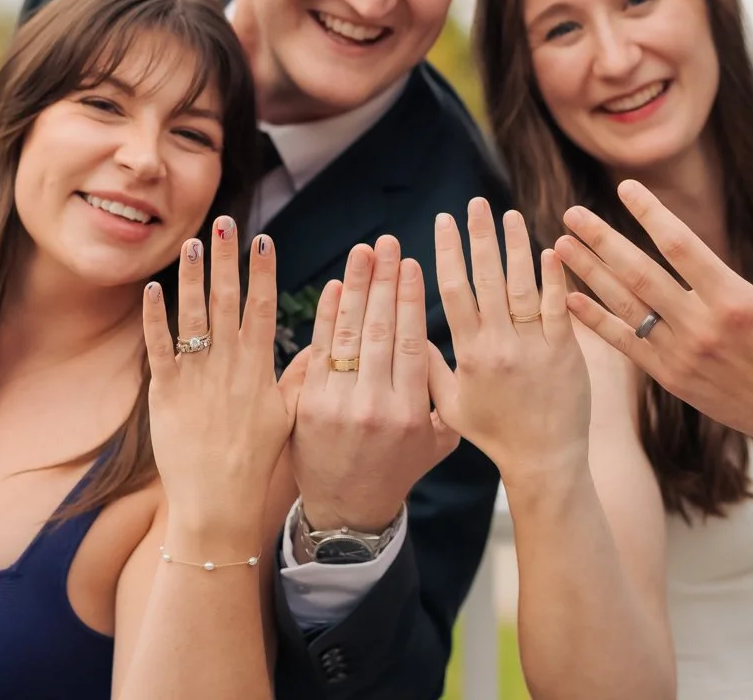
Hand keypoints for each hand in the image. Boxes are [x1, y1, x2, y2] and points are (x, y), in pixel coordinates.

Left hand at [143, 217, 292, 547]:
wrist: (219, 502)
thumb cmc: (259, 461)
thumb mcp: (290, 416)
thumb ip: (300, 377)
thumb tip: (321, 349)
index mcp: (260, 367)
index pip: (263, 306)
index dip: (263, 271)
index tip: (264, 238)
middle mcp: (229, 365)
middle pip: (227, 300)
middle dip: (226, 259)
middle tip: (225, 222)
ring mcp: (196, 377)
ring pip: (193, 316)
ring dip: (192, 276)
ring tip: (192, 242)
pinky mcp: (165, 394)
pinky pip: (158, 348)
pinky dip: (154, 318)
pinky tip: (153, 289)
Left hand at [286, 235, 459, 532]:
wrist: (348, 511)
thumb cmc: (399, 468)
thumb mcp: (438, 439)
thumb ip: (444, 392)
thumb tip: (439, 336)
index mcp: (412, 412)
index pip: (412, 342)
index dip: (411, 299)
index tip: (411, 262)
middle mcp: (376, 406)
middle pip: (380, 329)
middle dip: (384, 280)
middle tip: (387, 242)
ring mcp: (339, 406)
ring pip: (349, 335)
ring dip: (356, 287)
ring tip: (362, 251)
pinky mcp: (308, 407)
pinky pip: (319, 352)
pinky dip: (326, 317)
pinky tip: (335, 287)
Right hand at [427, 199, 590, 489]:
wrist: (544, 460)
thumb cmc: (495, 434)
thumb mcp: (451, 405)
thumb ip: (430, 366)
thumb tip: (404, 331)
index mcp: (469, 354)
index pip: (455, 291)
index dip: (449, 252)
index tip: (444, 221)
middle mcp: (500, 345)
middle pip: (488, 279)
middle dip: (480, 237)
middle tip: (475, 203)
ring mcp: (535, 346)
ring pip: (523, 286)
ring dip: (516, 247)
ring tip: (510, 215)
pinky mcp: (566, 351)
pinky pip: (557, 307)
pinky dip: (553, 277)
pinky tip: (548, 249)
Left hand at [558, 182, 752, 471]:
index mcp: (735, 299)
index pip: (680, 245)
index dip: (650, 213)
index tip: (624, 187)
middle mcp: (702, 327)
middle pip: (640, 275)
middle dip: (602, 241)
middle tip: (571, 213)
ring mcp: (683, 355)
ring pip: (627, 308)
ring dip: (590, 275)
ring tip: (560, 246)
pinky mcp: (673, 378)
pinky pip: (627, 345)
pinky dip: (597, 322)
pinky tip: (571, 299)